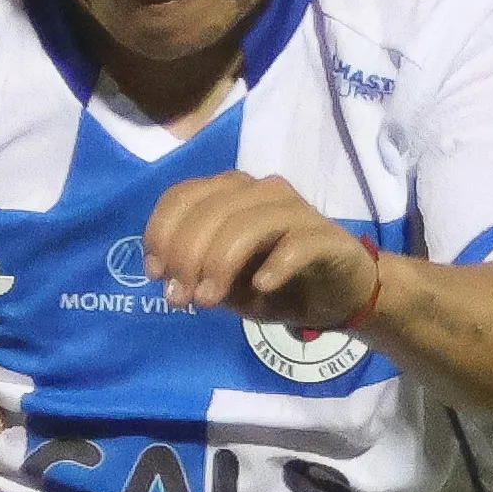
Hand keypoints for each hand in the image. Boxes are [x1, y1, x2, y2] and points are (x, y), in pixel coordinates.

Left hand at [141, 172, 381, 330]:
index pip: (183, 196)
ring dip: (220, 264)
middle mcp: (261, 191)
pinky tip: (261, 287)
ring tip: (209, 300)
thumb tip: (168, 282)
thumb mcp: (223, 280)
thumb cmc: (272, 280)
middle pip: (211, 211)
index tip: (157, 274)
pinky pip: (296, 244)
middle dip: (187, 256)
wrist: (336, 293)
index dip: (161, 233)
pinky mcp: (326, 237)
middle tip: (182, 298)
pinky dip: (275, 265)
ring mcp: (296, 211)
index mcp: (231, 193)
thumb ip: (195, 274)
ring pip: (248, 224)